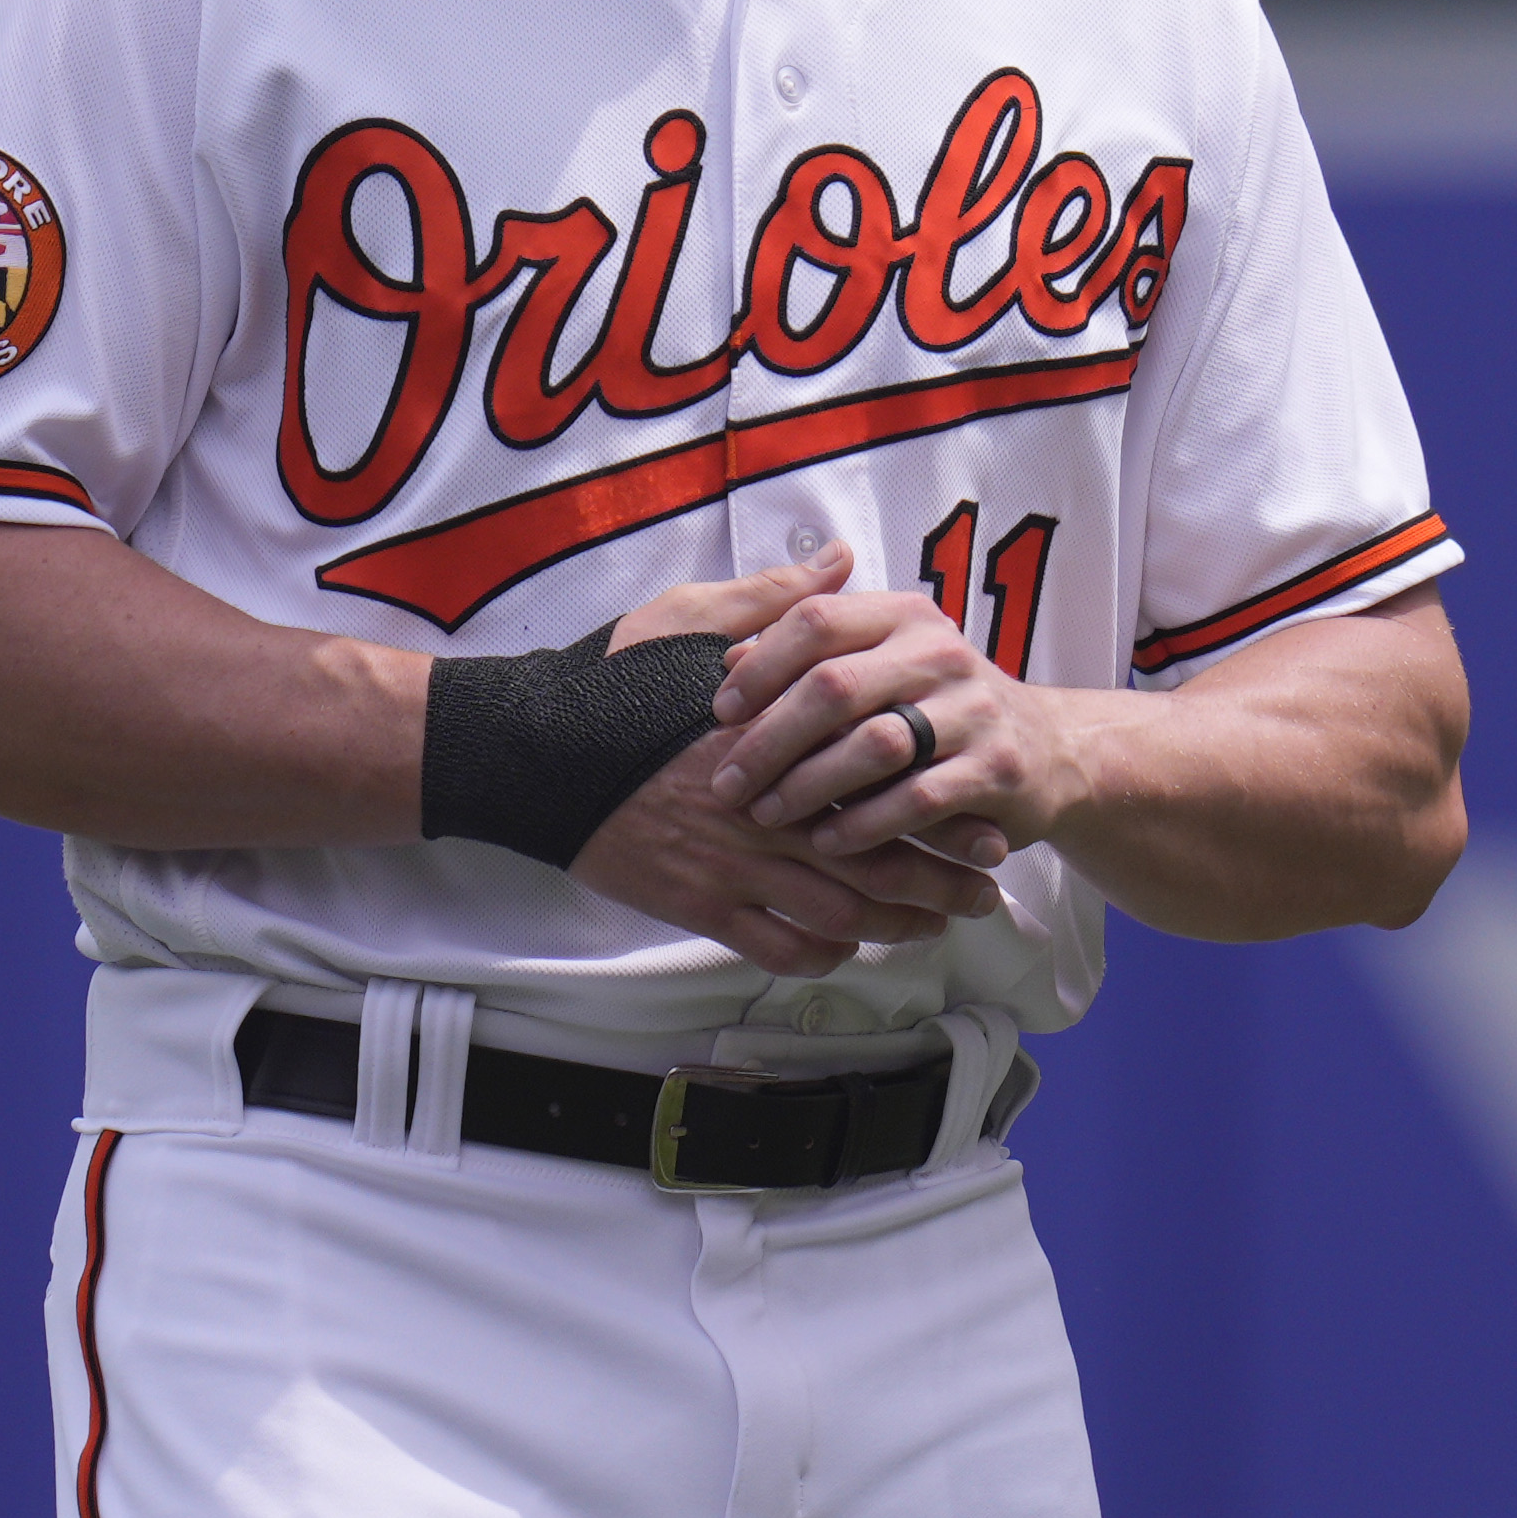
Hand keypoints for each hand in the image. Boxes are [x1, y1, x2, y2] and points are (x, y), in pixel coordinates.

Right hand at [554, 549, 1008, 975]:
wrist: (528, 753)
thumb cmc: (607, 688)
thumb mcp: (685, 621)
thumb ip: (772, 600)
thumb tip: (839, 563)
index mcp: (776, 747)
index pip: (881, 785)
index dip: (944, 810)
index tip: (988, 818)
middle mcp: (764, 816)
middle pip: (878, 864)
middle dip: (943, 883)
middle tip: (986, 891)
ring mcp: (731, 868)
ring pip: (838, 917)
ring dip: (895, 928)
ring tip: (933, 925)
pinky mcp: (696, 907)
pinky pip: (777, 948)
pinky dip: (821, 954)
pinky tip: (844, 945)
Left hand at [697, 583, 1095, 864]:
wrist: (1047, 751)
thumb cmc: (934, 709)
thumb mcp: (879, 664)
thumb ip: (810, 656)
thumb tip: (726, 656)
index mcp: (902, 615)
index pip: (816, 620)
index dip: (759, 666)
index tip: (718, 712)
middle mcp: (940, 652)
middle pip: (835, 686)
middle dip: (770, 740)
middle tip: (727, 782)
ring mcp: (975, 709)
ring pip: (874, 745)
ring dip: (810, 785)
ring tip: (767, 814)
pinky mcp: (999, 768)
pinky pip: (918, 798)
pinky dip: (865, 822)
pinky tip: (828, 840)